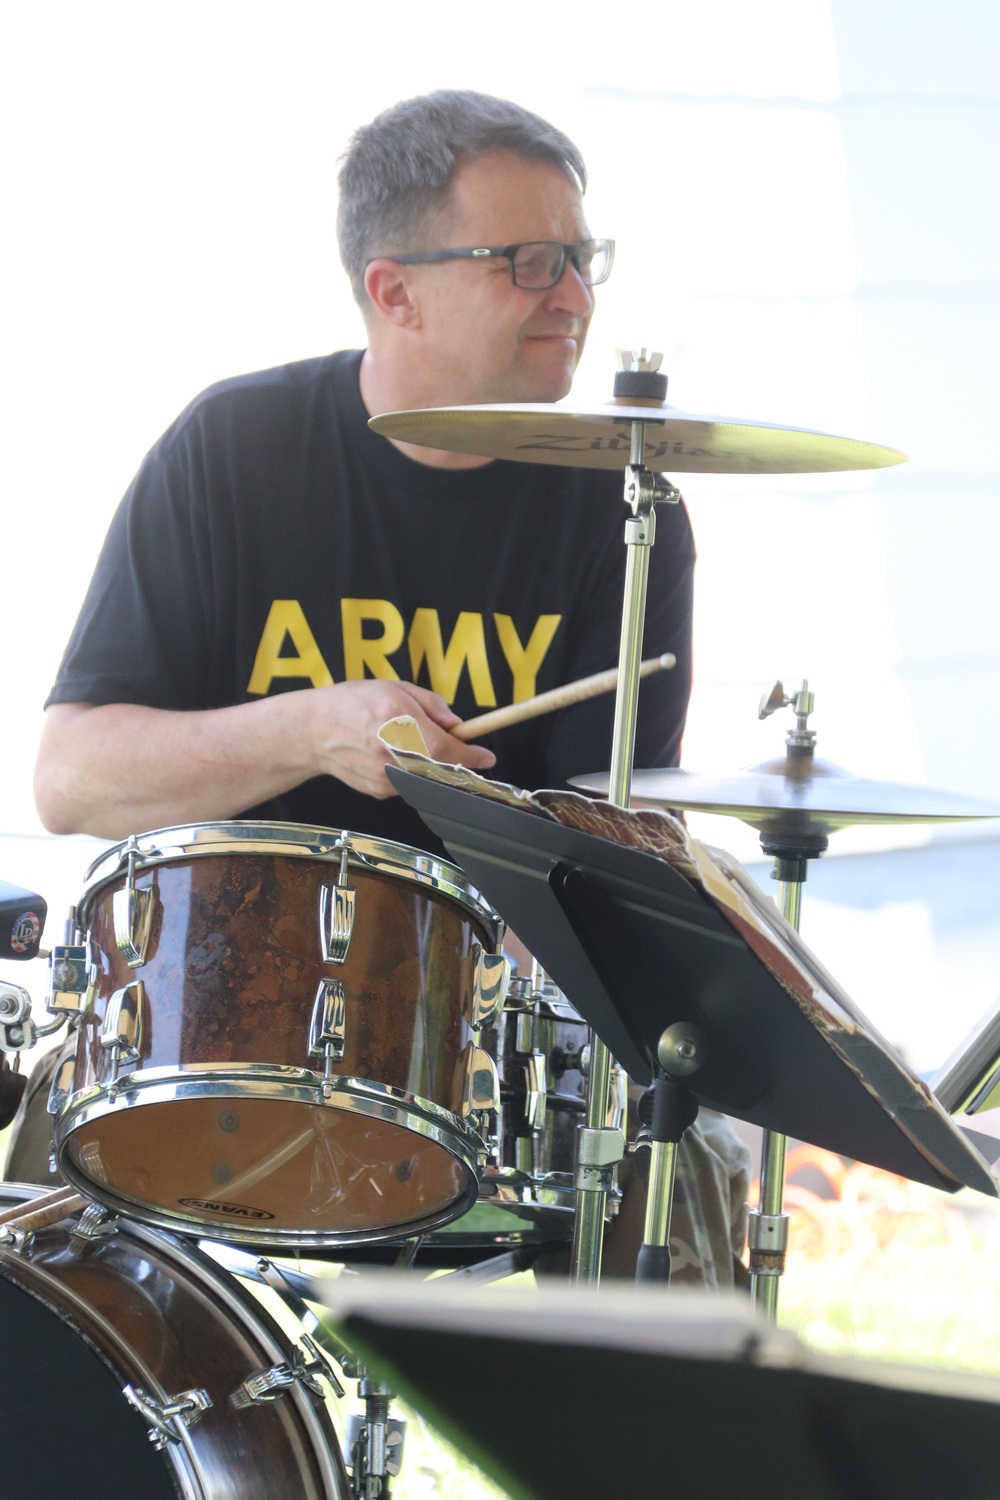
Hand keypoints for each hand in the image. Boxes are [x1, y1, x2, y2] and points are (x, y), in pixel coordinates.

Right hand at [304, 679, 495, 798]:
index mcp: (397, 721)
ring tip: (405, 743)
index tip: (486, 757)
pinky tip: (391, 755)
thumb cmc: (352, 704)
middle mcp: (392, 753)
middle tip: (456, 748)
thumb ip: (430, 705)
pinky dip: (411, 770)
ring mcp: (385, 777)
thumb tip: (456, 725)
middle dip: (454, 760)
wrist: (313, 732)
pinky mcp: (380, 792)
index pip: (446, 749)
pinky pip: (410, 782)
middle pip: (441, 767)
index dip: (471, 755)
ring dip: (430, 763)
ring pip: (427, 776)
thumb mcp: (395, 688)